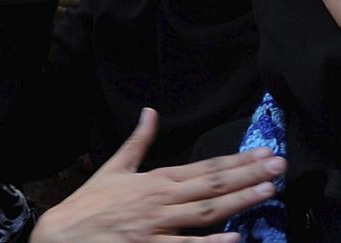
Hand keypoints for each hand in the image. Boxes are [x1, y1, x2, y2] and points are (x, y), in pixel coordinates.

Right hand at [30, 108, 284, 242]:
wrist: (59, 238)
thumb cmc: (89, 205)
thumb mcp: (114, 168)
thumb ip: (138, 141)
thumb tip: (150, 111)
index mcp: (157, 179)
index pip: (206, 167)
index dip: (238, 160)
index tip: (265, 152)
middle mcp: (162, 200)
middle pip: (214, 186)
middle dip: (250, 176)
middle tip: (281, 167)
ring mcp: (158, 226)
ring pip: (206, 213)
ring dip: (240, 202)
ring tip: (269, 193)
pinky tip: (236, 239)